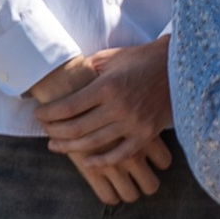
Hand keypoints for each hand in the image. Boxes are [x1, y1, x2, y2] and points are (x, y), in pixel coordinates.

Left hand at [27, 38, 173, 199]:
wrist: (180, 67)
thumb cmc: (144, 58)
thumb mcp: (114, 56)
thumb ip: (92, 67)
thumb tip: (74, 76)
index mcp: (107, 86)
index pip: (68, 106)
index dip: (49, 114)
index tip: (39, 115)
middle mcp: (117, 107)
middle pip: (76, 128)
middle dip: (55, 132)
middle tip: (45, 132)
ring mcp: (132, 123)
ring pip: (94, 143)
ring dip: (70, 147)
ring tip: (56, 147)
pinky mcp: (146, 134)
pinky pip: (120, 154)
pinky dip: (102, 161)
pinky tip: (88, 162)